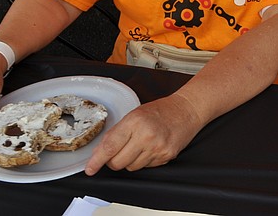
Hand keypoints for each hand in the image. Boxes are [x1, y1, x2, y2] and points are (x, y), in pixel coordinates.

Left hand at [85, 93, 202, 174]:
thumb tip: (99, 152)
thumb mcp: (134, 115)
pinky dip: (145, 160)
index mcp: (134, 122)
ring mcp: (157, 147)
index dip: (97, 161)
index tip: (90, 168)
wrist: (187, 110)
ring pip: (131, 168)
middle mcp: (146, 135)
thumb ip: (116, 133)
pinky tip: (151, 147)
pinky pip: (146, 167)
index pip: (110, 147)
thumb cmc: (161, 110)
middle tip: (120, 150)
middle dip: (114, 160)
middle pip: (118, 163)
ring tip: (141, 145)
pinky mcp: (166, 156)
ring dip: (131, 161)